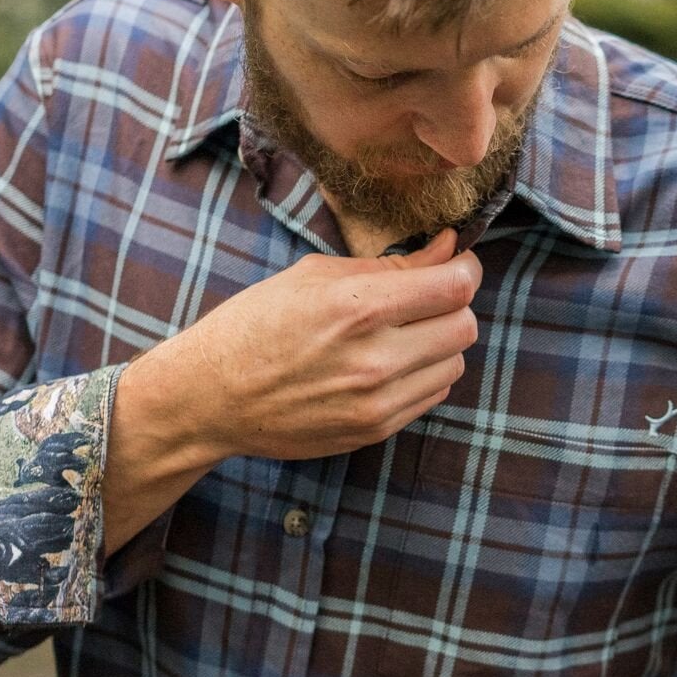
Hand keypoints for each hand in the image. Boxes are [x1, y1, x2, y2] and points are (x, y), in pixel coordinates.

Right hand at [129, 227, 480, 467]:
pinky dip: (423, 374)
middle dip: (453, 306)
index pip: (456, 286)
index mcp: (356, 307)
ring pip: (455, 364)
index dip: (463, 268)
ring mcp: (377, 401)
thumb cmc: (256, 324)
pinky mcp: (375, 430)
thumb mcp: (315, 276)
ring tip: (401, 333)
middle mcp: (374, 358)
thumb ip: (391, 265)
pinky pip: (432, 395)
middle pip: (465, 326)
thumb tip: (449, 247)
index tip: (453, 263)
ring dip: (439, 343)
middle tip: (425, 298)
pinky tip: (388, 362)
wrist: (211, 396)